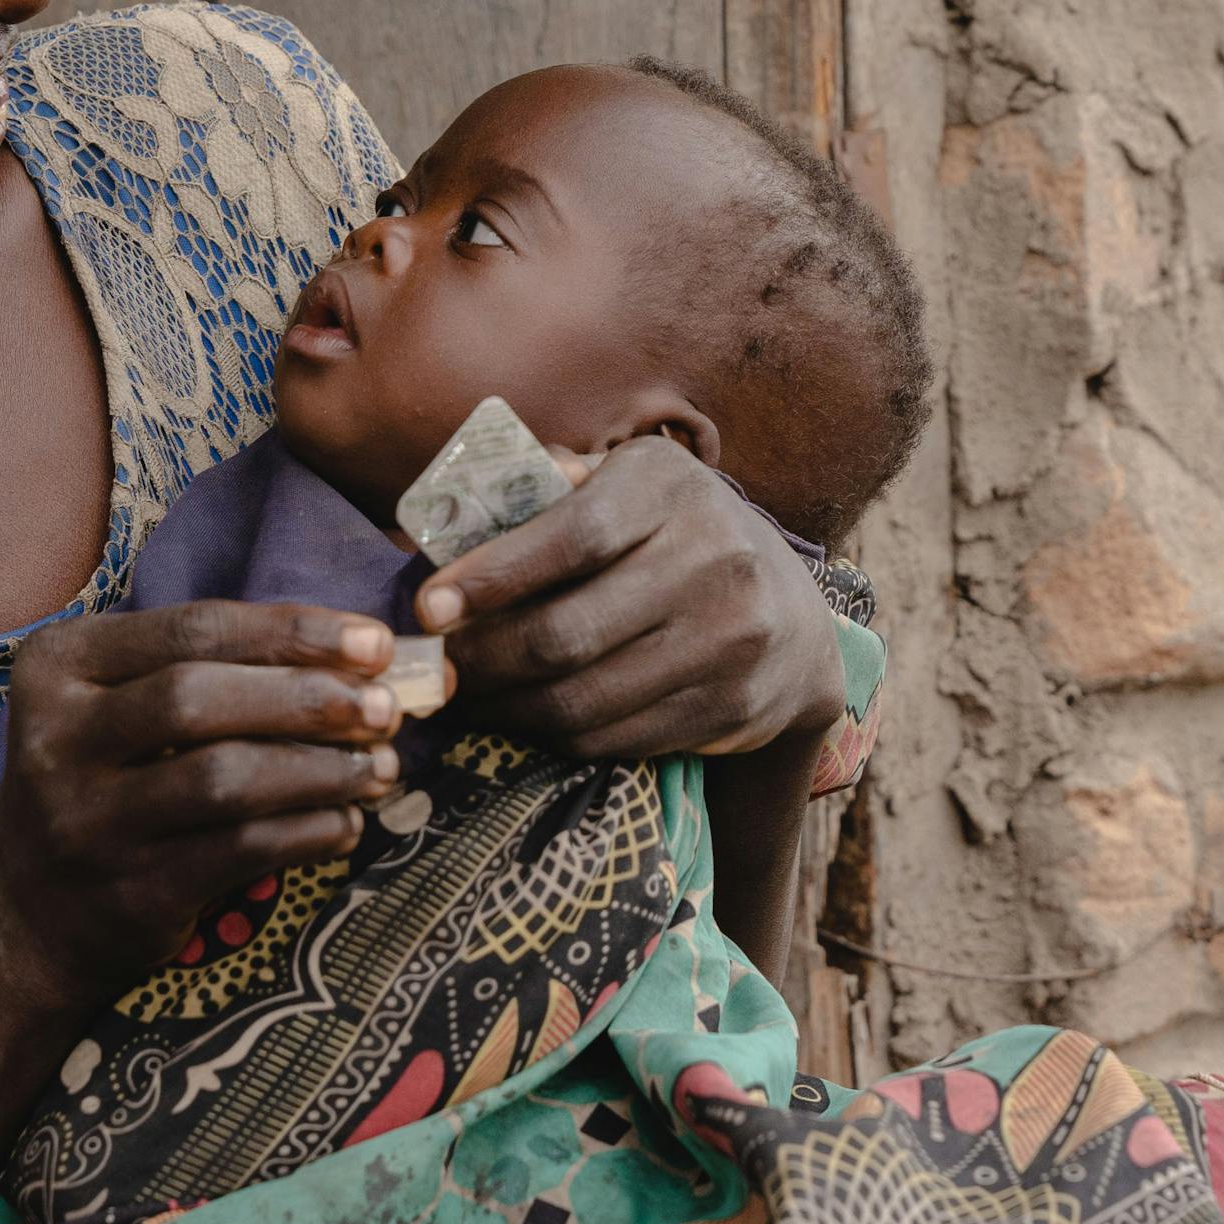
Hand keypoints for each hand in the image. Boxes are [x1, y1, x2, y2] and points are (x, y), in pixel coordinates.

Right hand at [0, 599, 402, 1017]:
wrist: (28, 918)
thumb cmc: (106, 782)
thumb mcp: (118, 706)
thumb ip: (213, 669)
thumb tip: (360, 654)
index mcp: (58, 666)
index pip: (192, 629)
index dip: (294, 632)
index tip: (375, 643)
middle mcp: (56, 740)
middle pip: (199, 699)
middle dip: (308, 698)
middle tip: (387, 707)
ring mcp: (87, 823)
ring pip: (224, 779)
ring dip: (322, 769)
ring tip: (381, 767)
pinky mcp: (128, 892)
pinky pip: (239, 852)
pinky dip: (309, 832)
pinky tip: (346, 823)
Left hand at [417, 438, 845, 760]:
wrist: (794, 623)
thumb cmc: (679, 539)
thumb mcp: (632, 486)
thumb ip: (556, 487)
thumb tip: (454, 511)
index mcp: (672, 486)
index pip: (573, 537)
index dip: (493, 577)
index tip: (429, 609)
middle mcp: (714, 556)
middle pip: (567, 632)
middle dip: (482, 661)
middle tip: (438, 670)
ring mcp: (730, 638)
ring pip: (583, 699)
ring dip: (508, 709)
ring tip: (471, 699)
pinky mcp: (732, 707)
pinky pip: (615, 738)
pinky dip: (556, 737)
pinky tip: (528, 720)